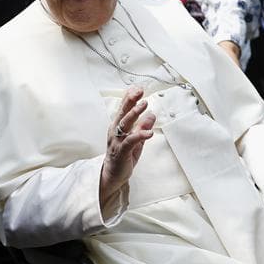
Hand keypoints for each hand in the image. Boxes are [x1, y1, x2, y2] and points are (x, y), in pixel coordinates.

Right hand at [99, 87, 155, 205]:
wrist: (112, 175)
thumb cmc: (123, 156)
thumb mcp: (135, 140)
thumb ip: (142, 127)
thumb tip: (152, 115)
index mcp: (117, 126)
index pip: (123, 109)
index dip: (129, 98)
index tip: (137, 88)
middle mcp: (115, 131)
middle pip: (122, 113)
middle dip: (131, 100)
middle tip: (139, 91)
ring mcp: (117, 141)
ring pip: (125, 124)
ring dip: (135, 113)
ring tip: (144, 105)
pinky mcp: (122, 152)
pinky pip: (130, 141)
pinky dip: (140, 135)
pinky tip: (149, 132)